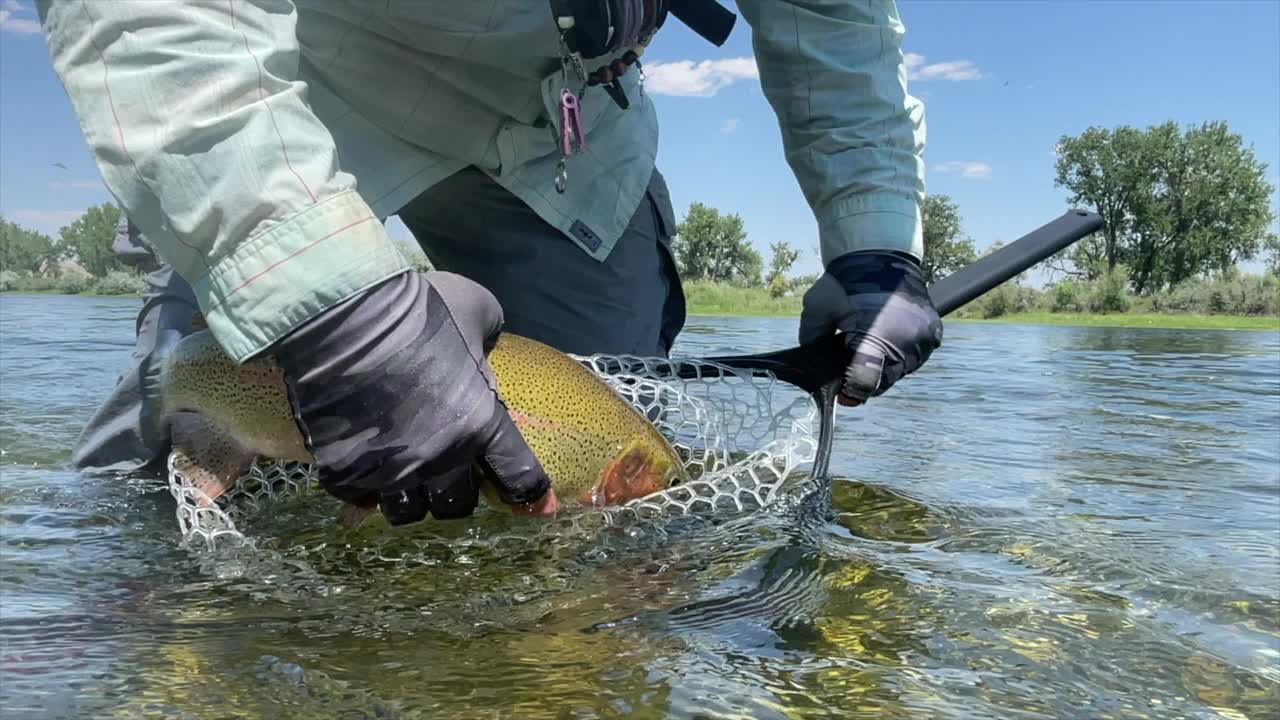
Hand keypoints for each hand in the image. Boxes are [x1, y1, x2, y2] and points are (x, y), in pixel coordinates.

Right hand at [270, 270, 551, 525]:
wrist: (341, 313)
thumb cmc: (417, 307)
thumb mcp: (477, 308)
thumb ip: (489, 336)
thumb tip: (482, 349)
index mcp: (481, 422)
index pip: (518, 475)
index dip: (530, 495)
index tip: (537, 507)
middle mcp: (440, 457)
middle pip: (457, 506)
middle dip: (456, 491)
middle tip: (446, 468)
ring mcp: (389, 469)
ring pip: (406, 512)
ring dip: (410, 496)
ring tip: (401, 474)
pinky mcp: (343, 470)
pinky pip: (357, 498)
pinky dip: (360, 488)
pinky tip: (359, 466)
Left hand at [799, 250, 942, 405]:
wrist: (880, 255)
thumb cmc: (845, 282)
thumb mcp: (817, 308)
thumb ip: (812, 340)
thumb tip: (813, 366)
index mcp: (876, 339)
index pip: (865, 384)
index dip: (851, 392)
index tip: (842, 393)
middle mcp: (906, 344)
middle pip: (884, 383)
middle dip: (866, 380)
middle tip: (852, 368)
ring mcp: (924, 340)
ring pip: (901, 372)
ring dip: (885, 367)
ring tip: (871, 347)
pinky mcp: (934, 335)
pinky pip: (916, 357)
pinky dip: (901, 355)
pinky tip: (887, 341)